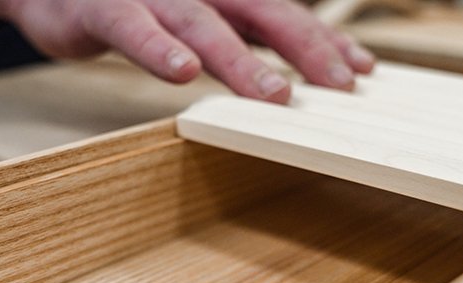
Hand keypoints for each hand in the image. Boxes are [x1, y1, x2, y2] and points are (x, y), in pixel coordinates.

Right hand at [0, 0, 374, 102]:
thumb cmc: (132, 5)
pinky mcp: (101, 6)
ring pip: (202, 21)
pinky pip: (132, 26)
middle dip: (305, 47)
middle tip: (341, 86)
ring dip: (240, 59)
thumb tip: (290, 76)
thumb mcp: (192, 17)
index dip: (324, 40)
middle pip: (261, 10)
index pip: (284, 12)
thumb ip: (239, 39)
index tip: (361, 70)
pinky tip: (181, 72)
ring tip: (274, 94)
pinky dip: (157, 48)